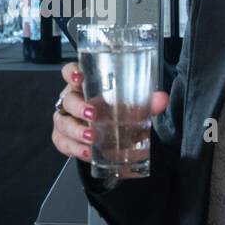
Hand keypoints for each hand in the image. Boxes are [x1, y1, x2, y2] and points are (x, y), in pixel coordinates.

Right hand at [51, 62, 168, 163]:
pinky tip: (87, 151)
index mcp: (83, 85)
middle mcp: (72, 101)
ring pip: (63, 123)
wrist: (107, 135)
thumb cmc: (112, 112)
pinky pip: (63, 143)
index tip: (79, 77)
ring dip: (76, 131)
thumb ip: (145, 102)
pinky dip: (75, 148)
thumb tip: (161, 99)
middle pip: (68, 100)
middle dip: (79, 107)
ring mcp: (66, 120)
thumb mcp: (128, 105)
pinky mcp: (64, 138)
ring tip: (92, 137)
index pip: (70, 72)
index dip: (71, 73)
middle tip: (93, 114)